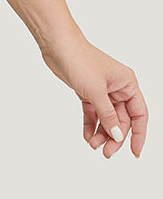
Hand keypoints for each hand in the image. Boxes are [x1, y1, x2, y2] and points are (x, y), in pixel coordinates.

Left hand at [40, 34, 146, 157]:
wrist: (57, 46)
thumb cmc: (79, 60)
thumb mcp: (96, 92)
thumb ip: (108, 116)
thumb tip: (119, 136)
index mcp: (127, 83)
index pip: (139, 114)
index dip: (139, 134)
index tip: (135, 152)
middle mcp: (117, 87)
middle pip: (122, 119)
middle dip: (114, 136)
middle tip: (106, 152)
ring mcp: (102, 89)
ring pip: (107, 118)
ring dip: (101, 133)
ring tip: (93, 145)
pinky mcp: (87, 91)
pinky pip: (93, 112)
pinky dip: (90, 124)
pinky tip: (86, 135)